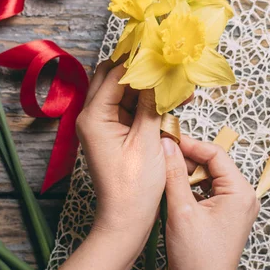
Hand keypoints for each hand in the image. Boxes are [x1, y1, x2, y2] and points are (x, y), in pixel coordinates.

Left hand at [76, 61, 165, 251]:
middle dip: (141, 71)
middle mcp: (92, 116)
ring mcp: (101, 124)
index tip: (159, 48)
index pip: (114, 73)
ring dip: (147, 88)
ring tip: (177, 85)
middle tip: (166, 64)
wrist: (125, 220)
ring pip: (123, 92)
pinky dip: (146, 103)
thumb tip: (157, 74)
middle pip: (114, 78)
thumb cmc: (134, 187)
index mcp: (94, 116)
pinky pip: (128, 108)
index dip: (137, 60)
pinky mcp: (112, 132)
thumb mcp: (147, 141)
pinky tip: (171, 101)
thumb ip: (151, 104)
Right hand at [161, 135, 259, 269]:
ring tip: (164, 172)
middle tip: (162, 155)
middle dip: (186, 158)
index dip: (189, 144)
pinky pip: (207, 190)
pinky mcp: (225, 215)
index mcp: (240, 192)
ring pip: (208, 176)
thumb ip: (174, 174)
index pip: (215, 153)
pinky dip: (190, 187)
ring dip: (186, 173)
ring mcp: (235, 207)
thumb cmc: (198, 259)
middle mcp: (243, 196)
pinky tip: (173, 190)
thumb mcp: (182, 210)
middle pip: (212, 163)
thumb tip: (167, 145)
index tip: (167, 140)